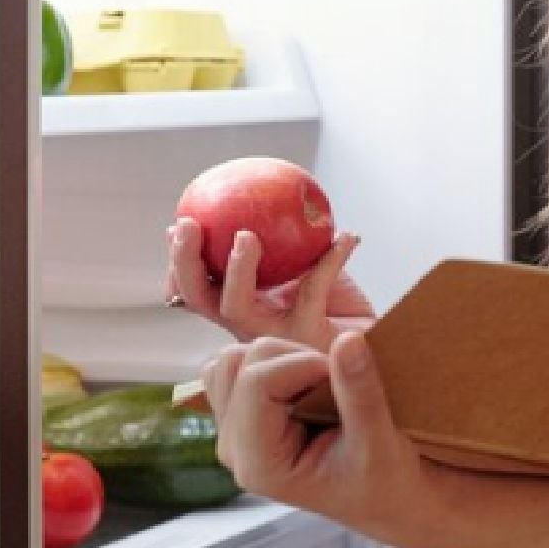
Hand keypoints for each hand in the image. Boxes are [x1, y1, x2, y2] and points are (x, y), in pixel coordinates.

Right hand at [166, 219, 374, 352]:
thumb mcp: (308, 270)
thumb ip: (288, 245)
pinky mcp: (309, 340)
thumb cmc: (339, 310)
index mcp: (245, 310)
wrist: (374, 350)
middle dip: (185, 263)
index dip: (179, 265)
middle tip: (187, 226)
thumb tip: (279, 198)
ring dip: (236, 269)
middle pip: (200, 301)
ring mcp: (275, 339)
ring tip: (244, 237)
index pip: (197, 293)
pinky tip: (349, 237)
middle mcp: (251, 329)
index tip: (174, 228)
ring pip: (236, 307)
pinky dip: (332, 258)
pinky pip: (314, 290)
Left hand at [201, 332, 429, 533]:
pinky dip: (267, 362)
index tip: (346, 373)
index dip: (304, 363)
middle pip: (243, 364)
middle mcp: (235, 449)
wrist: (383, 498)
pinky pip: (235, 368)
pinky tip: (300, 383)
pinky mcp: (239, 417)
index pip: (257, 382)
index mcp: (260, 465)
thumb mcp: (379, 442)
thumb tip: (348, 339)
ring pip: (232, 360)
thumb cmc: (383, 482)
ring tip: (317, 383)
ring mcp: (232, 432)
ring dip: (279, 358)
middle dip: (294, 359)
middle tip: (335, 383)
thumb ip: (360, 392)